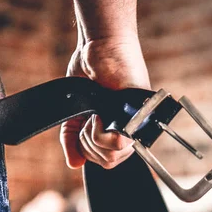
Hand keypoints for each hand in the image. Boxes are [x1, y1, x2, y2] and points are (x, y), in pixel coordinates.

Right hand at [60, 37, 150, 169]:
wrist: (98, 47)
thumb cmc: (89, 73)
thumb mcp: (74, 114)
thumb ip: (72, 140)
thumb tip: (74, 164)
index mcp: (120, 133)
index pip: (107, 161)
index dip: (89, 150)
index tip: (85, 125)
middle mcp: (131, 132)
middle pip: (108, 162)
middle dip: (88, 143)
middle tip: (89, 117)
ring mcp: (137, 126)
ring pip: (112, 156)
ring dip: (93, 135)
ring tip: (95, 112)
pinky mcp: (139, 118)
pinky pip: (120, 144)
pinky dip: (101, 133)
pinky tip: (100, 114)